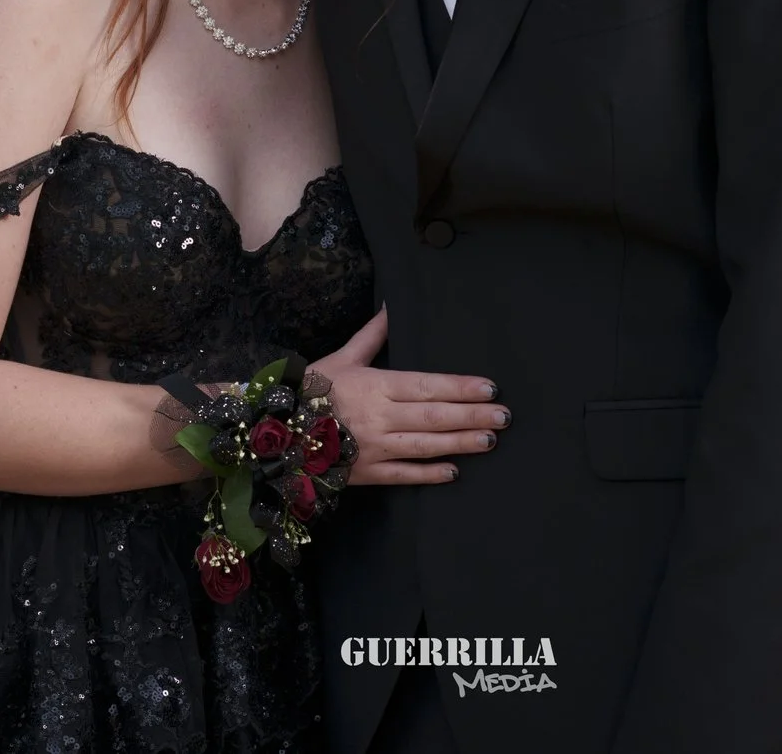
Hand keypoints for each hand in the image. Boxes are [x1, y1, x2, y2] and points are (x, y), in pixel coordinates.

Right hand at [312, 309, 505, 485]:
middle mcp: (379, 417)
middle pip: (434, 416)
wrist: (277, 429)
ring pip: (425, 446)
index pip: (428, 385)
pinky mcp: (366, 473)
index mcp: (376, 385)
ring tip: (489, 441)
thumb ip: (373, 335)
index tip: (489, 388)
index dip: (460, 388)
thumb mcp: (343, 356)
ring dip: (460, 443)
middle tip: (503, 416)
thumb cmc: (312, 388)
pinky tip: (453, 472)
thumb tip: (392, 305)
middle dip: (472, 416)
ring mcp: (373, 447)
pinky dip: (428, 475)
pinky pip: (402, 475)